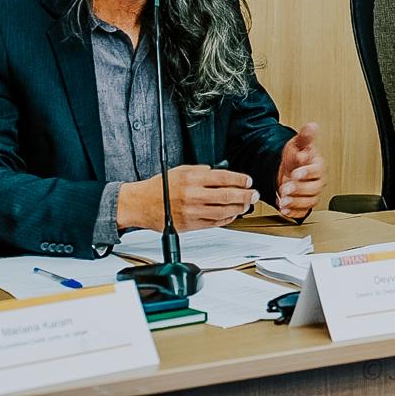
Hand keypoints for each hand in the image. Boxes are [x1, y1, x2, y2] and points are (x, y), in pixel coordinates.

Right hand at [118, 165, 257, 231]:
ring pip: (223, 211)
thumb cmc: (160, 187)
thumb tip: (221, 173)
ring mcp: (192, 211)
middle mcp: (193, 195)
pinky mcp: (190, 225)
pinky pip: (214, 223)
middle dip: (245, 195)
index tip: (248, 181)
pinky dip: (226, 219)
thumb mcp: (181, 170)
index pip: (223, 178)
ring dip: (239, 208)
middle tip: (254, 194)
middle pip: (227, 196)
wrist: (141, 204)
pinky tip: (232, 215)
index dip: (240, 180)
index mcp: (192, 178)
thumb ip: (201, 171)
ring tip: (246, 205)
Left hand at [276, 122, 325, 219]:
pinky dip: (294, 213)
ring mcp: (311, 194)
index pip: (317, 171)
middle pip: (313, 189)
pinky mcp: (304, 204)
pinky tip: (284, 209)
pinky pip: (302, 212)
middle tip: (286, 187)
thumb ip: (305, 137)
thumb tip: (312, 126)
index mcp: (318, 166)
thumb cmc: (295, 157)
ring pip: (309, 202)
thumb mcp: (297, 144)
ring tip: (283, 200)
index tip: (296, 173)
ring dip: (295, 202)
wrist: (287, 169)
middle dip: (299, 189)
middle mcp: (317, 182)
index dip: (307, 172)